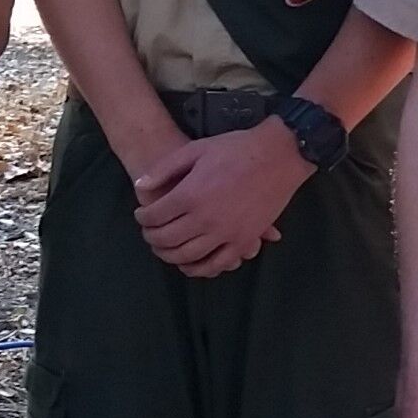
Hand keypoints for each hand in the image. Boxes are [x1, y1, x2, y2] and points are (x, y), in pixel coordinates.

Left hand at [133, 119, 308, 276]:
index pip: (155, 216)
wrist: (277, 156)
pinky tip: (189, 264)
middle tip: (149, 233)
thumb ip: (164, 169)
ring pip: (187, 256)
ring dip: (169, 255)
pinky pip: (216, 264)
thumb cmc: (235, 149)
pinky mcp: (243, 242)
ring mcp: (225, 234)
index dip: (143, 217)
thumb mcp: (196, 149)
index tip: (141, 214)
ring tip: (164, 248)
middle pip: (167, 239)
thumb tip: (140, 185)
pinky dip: (199, 269)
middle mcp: (204, 219)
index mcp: (190, 195)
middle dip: (152, 238)